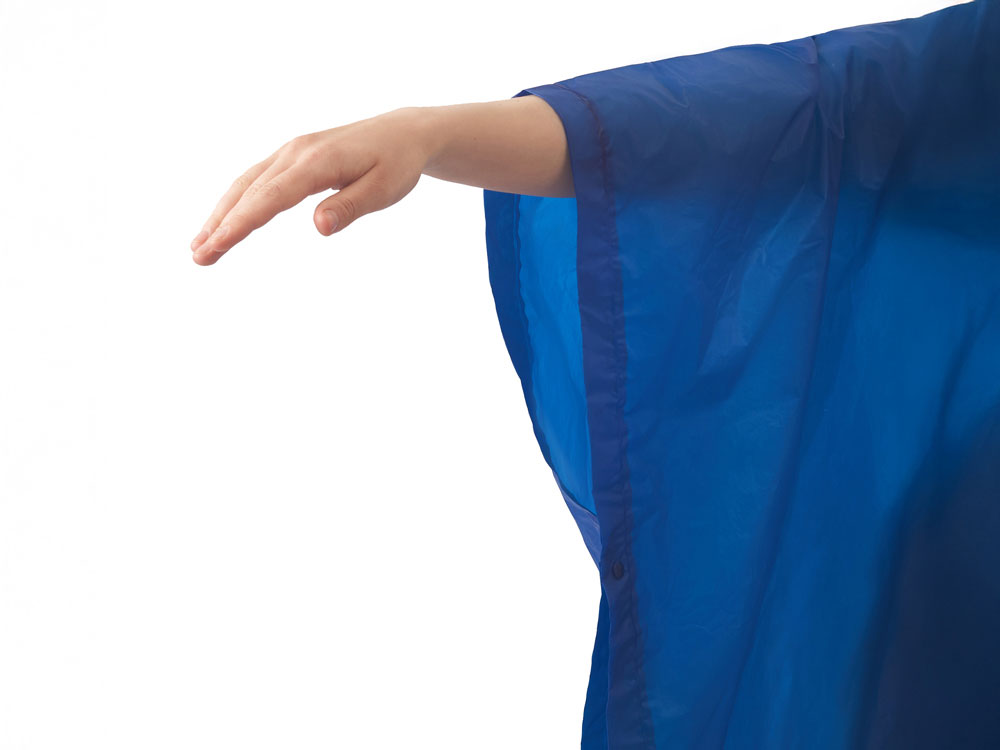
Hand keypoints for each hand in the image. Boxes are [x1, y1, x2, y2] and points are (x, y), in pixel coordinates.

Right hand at [190, 107, 430, 265]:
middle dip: (221, 225)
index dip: (242, 223)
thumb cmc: (397, 163)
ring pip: (246, 184)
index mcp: (317, 161)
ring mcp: (291, 151)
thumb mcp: (384, 189)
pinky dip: (235, 201)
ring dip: (220, 214)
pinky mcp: (292, 156)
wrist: (403, 132)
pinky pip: (256, 179)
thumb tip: (319, 228)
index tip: (218, 246)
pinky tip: (223, 222)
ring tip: (199, 246)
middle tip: (198, 258)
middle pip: (250, 191)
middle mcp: (296, 152)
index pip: (271, 196)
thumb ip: (350, 207)